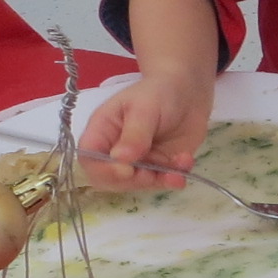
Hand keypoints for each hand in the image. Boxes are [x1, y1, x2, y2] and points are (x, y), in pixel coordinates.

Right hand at [78, 68, 211, 190]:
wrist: (188, 93)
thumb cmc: (158, 92)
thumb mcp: (144, 108)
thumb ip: (134, 134)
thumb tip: (120, 158)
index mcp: (102, 131)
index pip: (89, 159)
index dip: (104, 170)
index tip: (127, 170)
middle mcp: (115, 151)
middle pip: (110, 179)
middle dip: (133, 181)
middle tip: (154, 173)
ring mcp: (137, 162)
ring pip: (138, 184)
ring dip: (158, 180)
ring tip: (179, 164)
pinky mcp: (158, 168)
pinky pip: (162, 182)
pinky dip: (174, 177)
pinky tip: (186, 161)